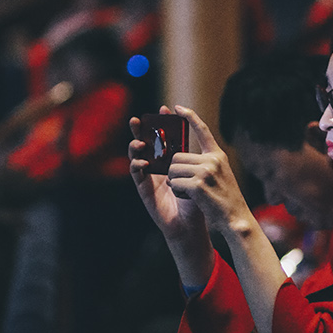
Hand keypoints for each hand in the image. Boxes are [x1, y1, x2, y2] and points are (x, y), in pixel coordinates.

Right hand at [129, 108, 206, 240]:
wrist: (190, 224)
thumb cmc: (195, 199)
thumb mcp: (196, 174)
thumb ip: (193, 157)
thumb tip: (194, 134)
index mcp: (170, 159)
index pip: (164, 136)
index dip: (162, 122)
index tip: (165, 108)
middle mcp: (156, 166)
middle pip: (145, 142)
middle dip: (140, 130)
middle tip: (138, 119)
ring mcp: (148, 177)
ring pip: (136, 156)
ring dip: (135, 147)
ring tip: (139, 142)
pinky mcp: (144, 189)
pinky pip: (136, 175)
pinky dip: (137, 166)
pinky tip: (142, 162)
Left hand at [166, 106, 252, 234]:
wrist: (236, 218)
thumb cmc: (225, 199)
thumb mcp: (221, 174)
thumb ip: (206, 162)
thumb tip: (180, 157)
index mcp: (217, 155)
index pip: (202, 129)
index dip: (189, 116)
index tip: (177, 107)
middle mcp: (212, 160)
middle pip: (177, 156)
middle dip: (174, 170)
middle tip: (183, 182)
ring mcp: (206, 172)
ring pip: (172, 169)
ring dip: (174, 181)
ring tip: (187, 191)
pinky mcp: (198, 185)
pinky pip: (174, 183)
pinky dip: (177, 191)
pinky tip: (189, 198)